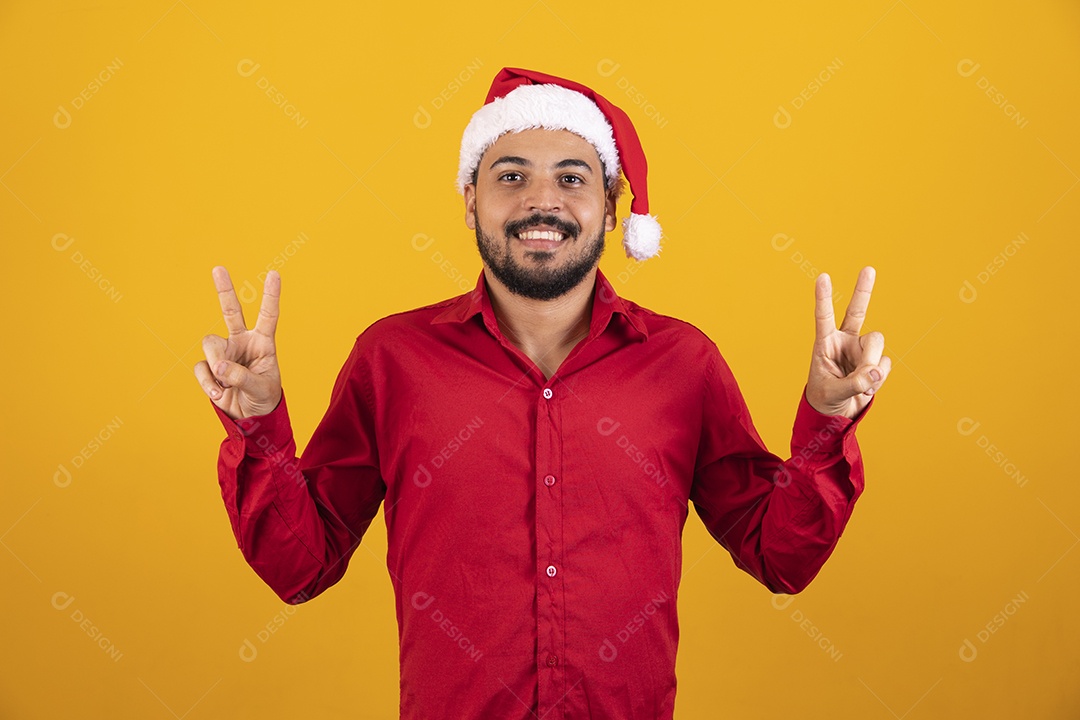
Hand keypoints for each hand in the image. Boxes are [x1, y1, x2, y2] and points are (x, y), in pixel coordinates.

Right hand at [193, 267, 281, 419]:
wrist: (250, 417)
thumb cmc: (264, 397)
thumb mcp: (261, 388)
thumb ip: (241, 377)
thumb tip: (218, 366)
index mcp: (263, 342)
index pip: (268, 315)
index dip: (271, 295)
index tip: (274, 274)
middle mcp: (242, 342)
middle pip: (231, 311)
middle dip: (224, 290)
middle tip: (218, 268)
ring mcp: (224, 353)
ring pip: (211, 344)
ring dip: (216, 365)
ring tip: (225, 385)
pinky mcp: (209, 367)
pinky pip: (201, 368)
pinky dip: (208, 383)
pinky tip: (218, 393)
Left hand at [805, 266, 890, 418]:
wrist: (835, 413)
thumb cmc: (824, 398)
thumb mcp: (832, 392)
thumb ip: (853, 383)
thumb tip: (875, 372)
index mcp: (825, 343)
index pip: (824, 317)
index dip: (824, 298)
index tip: (823, 277)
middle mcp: (844, 341)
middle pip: (858, 312)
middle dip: (864, 290)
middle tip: (869, 268)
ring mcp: (861, 350)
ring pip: (876, 343)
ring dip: (871, 365)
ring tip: (861, 386)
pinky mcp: (875, 363)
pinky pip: (884, 365)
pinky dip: (878, 380)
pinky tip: (867, 389)